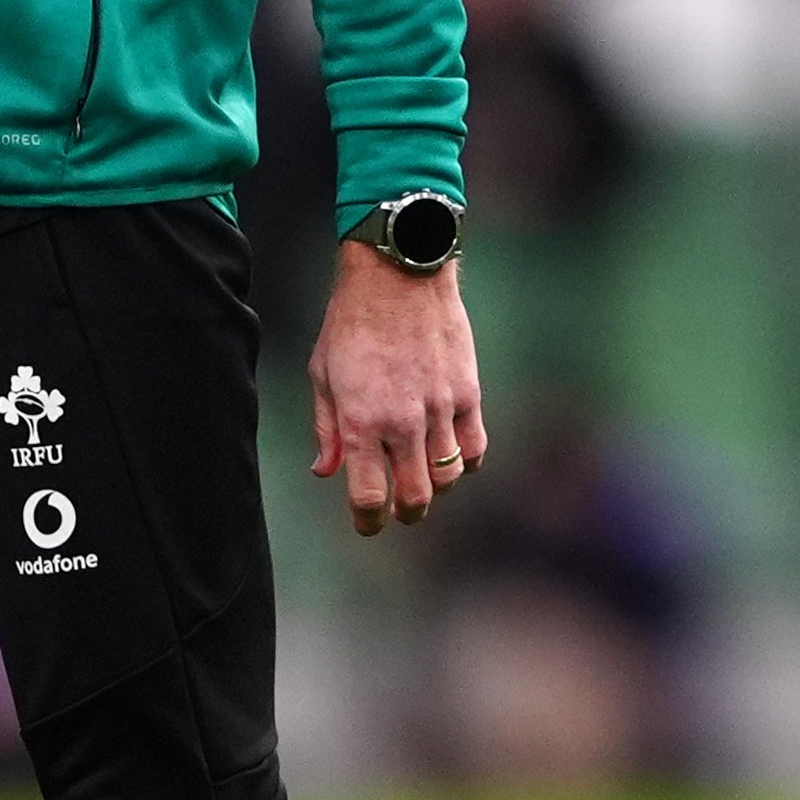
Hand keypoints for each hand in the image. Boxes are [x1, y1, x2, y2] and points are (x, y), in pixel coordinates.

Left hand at [308, 239, 485, 534]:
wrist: (399, 274)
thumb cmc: (352, 322)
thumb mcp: (323, 374)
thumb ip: (328, 429)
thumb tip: (327, 472)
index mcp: (361, 421)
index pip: (368, 497)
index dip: (368, 522)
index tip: (368, 524)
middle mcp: (403, 422)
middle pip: (415, 498)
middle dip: (405, 513)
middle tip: (399, 509)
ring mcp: (440, 409)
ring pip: (448, 478)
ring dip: (435, 486)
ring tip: (423, 475)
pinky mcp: (468, 392)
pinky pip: (475, 447)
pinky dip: (465, 460)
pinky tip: (451, 452)